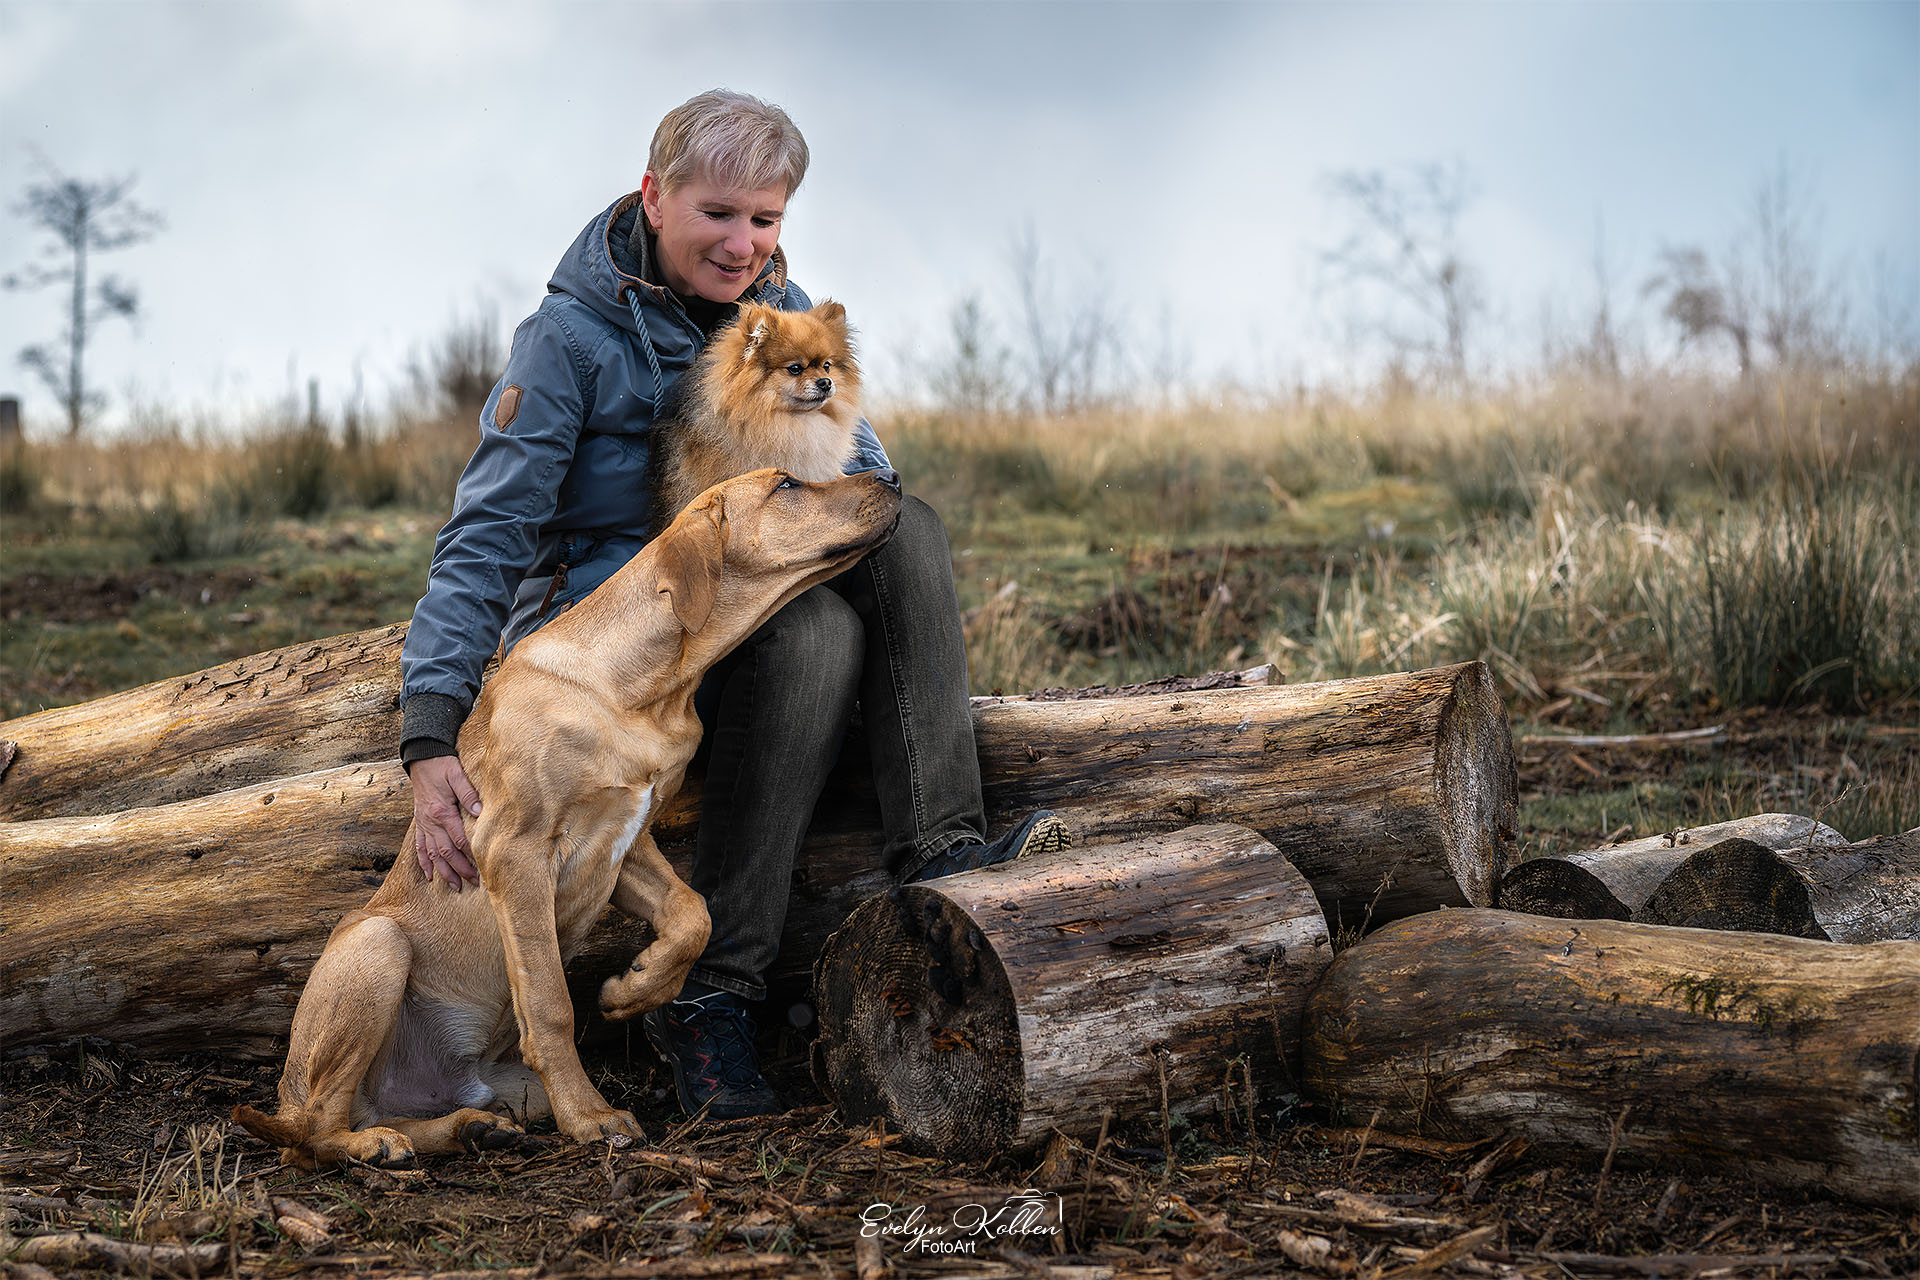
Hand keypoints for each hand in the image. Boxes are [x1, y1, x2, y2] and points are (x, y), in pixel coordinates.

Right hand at [407, 754, 481, 889]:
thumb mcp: (456, 775)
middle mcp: (431, 822)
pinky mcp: (420, 822)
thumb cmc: (441, 765)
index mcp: (442, 812)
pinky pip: (420, 847)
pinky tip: (430, 875)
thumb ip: (468, 794)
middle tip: (473, 882)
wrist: (421, 757)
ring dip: (444, 871)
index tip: (484, 866)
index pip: (459, 840)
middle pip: (446, 852)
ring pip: (432, 854)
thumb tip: (480, 811)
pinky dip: (424, 862)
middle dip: (460, 869)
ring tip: (455, 886)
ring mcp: (424, 824)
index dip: (471, 855)